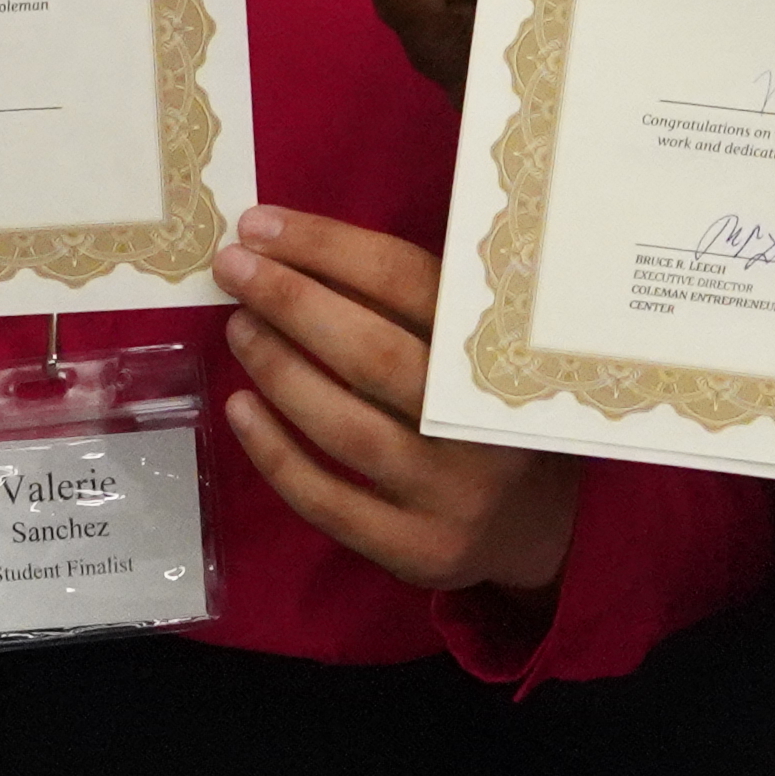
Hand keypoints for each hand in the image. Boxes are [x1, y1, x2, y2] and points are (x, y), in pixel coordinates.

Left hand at [210, 206, 575, 602]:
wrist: (541, 527)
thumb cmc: (487, 409)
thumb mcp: (480, 347)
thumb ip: (419, 307)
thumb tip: (298, 250)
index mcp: (501, 350)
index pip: (408, 283)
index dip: (328, 249)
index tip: (261, 225)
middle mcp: (480, 424)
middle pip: (374, 354)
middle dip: (292, 302)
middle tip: (233, 267)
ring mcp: (451, 494)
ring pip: (347, 428)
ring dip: (280, 370)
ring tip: (238, 327)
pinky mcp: (418, 550)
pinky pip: (329, 501)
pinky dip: (275, 453)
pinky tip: (240, 407)